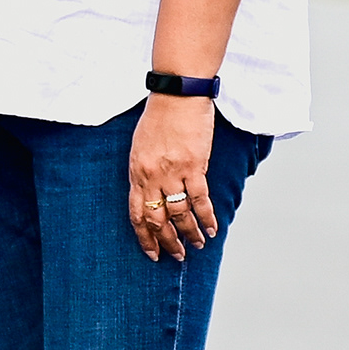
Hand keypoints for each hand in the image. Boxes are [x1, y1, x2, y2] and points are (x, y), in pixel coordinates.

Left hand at [127, 91, 219, 260]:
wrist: (177, 95)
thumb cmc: (158, 117)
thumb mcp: (140, 146)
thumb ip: (144, 171)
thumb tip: (151, 193)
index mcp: (136, 172)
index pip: (137, 214)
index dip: (145, 237)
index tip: (152, 252)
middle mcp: (151, 176)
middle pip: (157, 219)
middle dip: (167, 241)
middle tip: (176, 255)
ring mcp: (172, 172)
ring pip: (180, 214)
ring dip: (189, 234)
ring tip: (197, 245)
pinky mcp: (194, 166)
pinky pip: (200, 199)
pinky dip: (207, 217)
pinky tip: (212, 229)